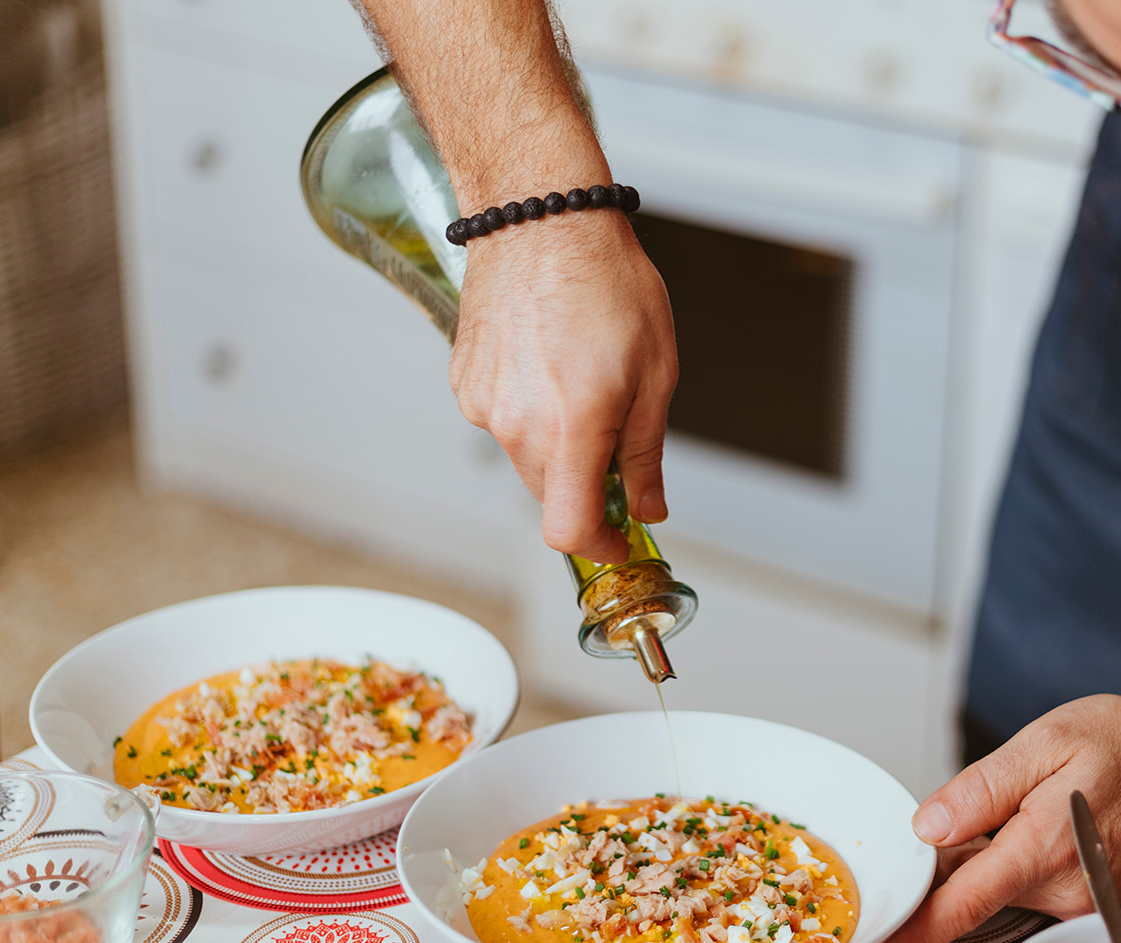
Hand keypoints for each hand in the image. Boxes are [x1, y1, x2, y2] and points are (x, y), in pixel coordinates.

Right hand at [451, 209, 677, 562]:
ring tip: (582, 379)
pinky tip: (549, 362)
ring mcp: (484, 405)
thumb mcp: (655, 372)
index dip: (599, 547)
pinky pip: (502, 420)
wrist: (540, 216)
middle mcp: (518, 425)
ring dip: (558, 444)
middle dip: (587, 485)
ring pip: (526, 457)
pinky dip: (529, 410)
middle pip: (551, 496)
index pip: (569, 529)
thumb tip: (647, 505)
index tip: (619, 539)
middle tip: (617, 441)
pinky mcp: (464, 383)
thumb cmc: (604, 280)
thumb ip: (646, 453)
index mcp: (571, 427)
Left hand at [861, 695, 1120, 942]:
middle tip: (992, 797)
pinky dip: (1016, 859)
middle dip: (956, 856)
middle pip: (974, 891)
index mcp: (1044, 847)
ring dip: (990, 854)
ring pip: (1000, 888)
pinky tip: (1039, 820)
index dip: (916, 933)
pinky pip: (1028, 888)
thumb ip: (980, 788)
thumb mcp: (1044, 741)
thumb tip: (928, 826)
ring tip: (1032, 799)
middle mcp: (1064, 889)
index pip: (964, 903)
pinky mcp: (1085, 902)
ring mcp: (1077, 901)